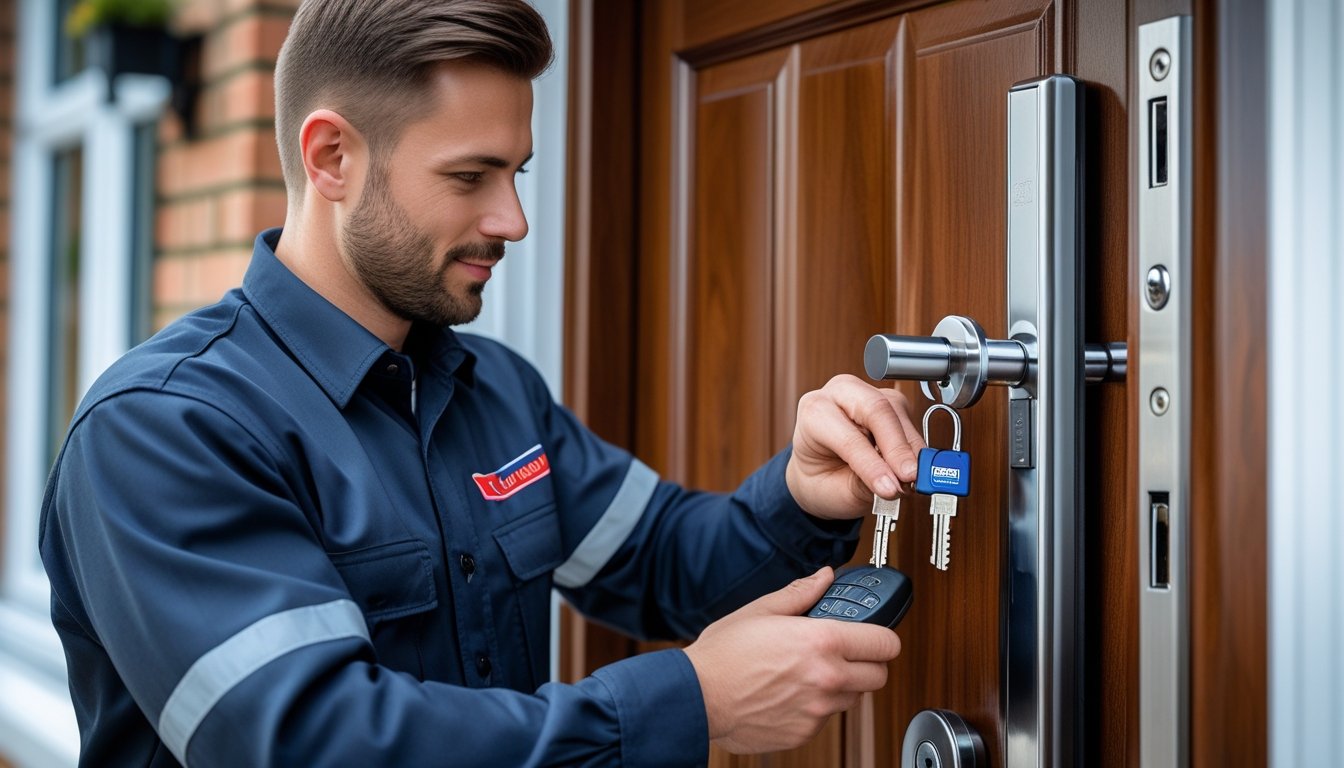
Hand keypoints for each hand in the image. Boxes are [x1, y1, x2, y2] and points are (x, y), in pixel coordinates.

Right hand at [683, 567, 901, 753]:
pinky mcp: (805, 733)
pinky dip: (816, 707)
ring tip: (808, 673)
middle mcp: (827, 678)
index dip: (883, 637)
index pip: (885, 643)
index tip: (876, 636)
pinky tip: (790, 693)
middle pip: (879, 676)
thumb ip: (801, 593)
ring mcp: (817, 710)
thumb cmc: (723, 654)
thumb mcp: (761, 610)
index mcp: (822, 642)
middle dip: (867, 664)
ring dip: (841, 686)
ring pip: (853, 698)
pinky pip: (826, 718)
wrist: (698, 696)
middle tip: (847, 655)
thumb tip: (824, 578)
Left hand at [785, 374, 923, 518]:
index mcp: (814, 413)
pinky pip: (909, 420)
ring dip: (909, 449)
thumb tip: (894, 484)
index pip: (848, 436)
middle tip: (910, 477)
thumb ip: (864, 487)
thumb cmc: (821, 477)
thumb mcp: (834, 491)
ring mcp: (868, 394)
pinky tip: (910, 467)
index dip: (873, 464)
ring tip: (910, 480)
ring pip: (898, 412)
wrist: (818, 472)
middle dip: (897, 447)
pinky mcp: (890, 401)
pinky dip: (914, 447)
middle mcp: (840, 395)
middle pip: (876, 410)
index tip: (890, 488)